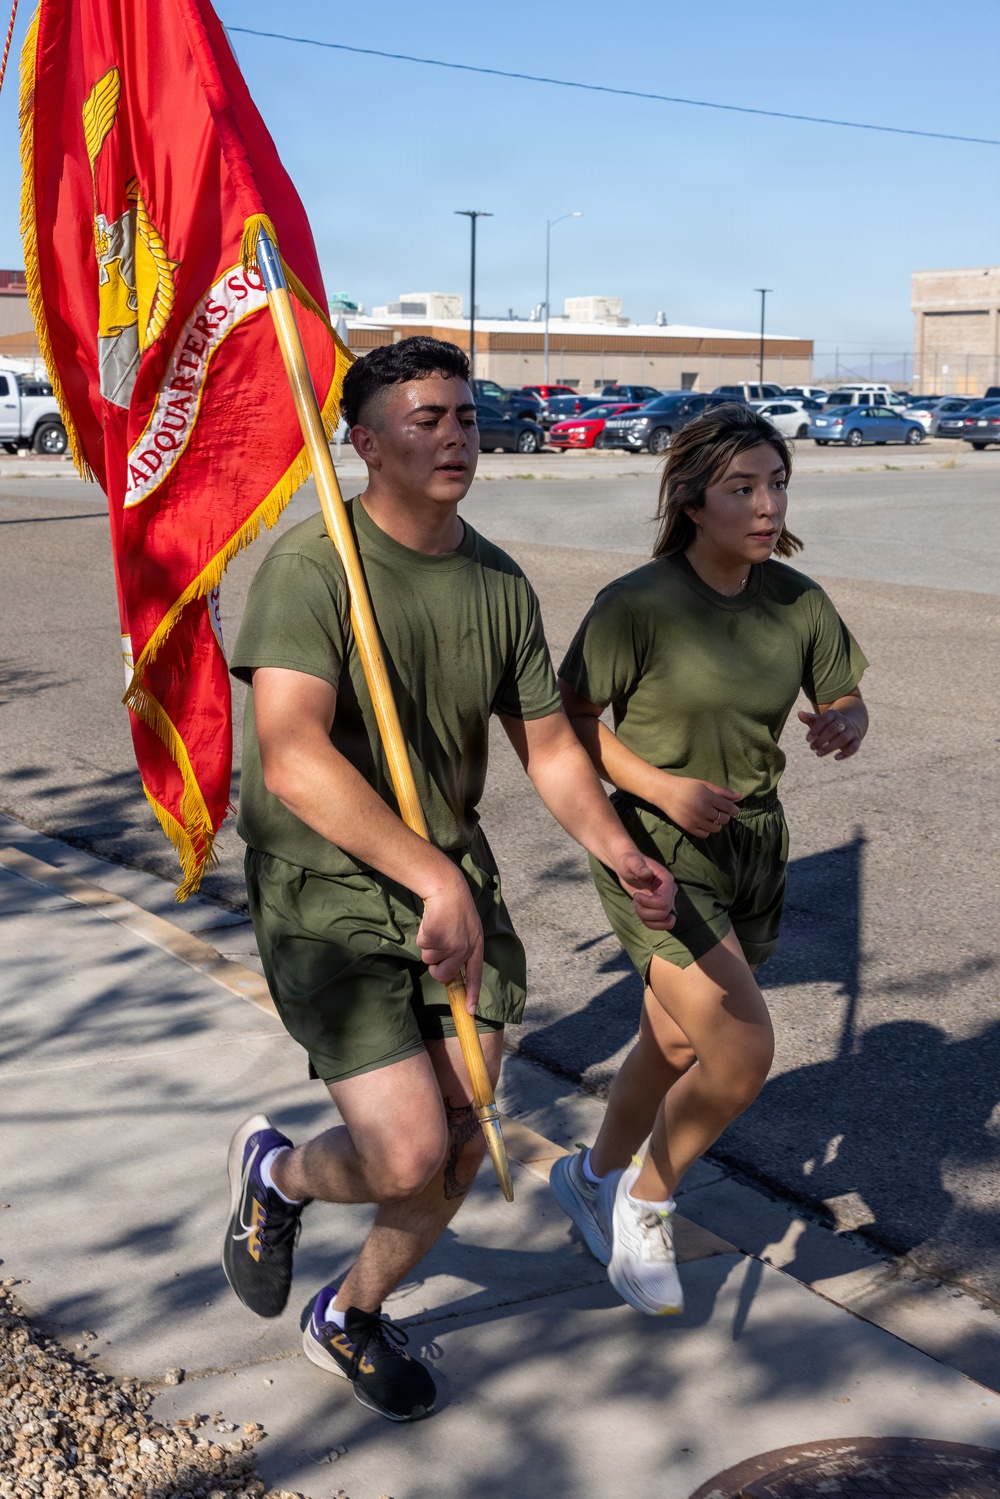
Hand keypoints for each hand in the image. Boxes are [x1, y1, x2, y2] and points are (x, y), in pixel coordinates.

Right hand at [417, 870, 484, 1013]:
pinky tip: (431, 923)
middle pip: (444, 975)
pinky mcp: (435, 939)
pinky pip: (422, 947)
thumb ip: (463, 949)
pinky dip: (423, 936)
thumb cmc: (455, 908)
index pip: (474, 976)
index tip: (469, 1011)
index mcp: (476, 946)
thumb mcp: (468, 929)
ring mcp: (450, 945)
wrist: (447, 889)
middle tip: (437, 948)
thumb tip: (449, 972)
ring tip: (437, 928)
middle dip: (436, 967)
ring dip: (429, 947)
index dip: (471, 994)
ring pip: (429, 960)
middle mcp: (464, 949)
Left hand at [615, 850, 676, 930]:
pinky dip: (652, 924)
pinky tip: (642, 914)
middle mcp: (671, 891)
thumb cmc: (629, 862)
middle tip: (635, 901)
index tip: (636, 896)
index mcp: (666, 880)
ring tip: (638, 906)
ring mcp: (668, 900)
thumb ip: (638, 866)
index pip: (664, 902)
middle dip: (645, 912)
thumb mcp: (631, 862)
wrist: (628, 866)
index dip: (648, 904)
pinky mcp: (663, 907)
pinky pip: (664, 923)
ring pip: (666, 921)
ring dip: (648, 919)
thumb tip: (647, 873)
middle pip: (664, 913)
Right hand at [658, 775, 741, 838]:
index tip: (734, 810)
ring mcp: (695, 820)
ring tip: (711, 817)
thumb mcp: (705, 785)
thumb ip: (723, 792)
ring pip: (716, 828)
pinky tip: (704, 823)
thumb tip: (740, 796)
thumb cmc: (686, 786)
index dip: (734, 810)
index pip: (728, 808)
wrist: (665, 793)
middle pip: (723, 819)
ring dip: (717, 824)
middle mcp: (703, 810)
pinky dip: (707, 830)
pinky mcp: (688, 828)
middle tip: (719, 811)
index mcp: (708, 797)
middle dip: (725, 816)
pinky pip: (705, 834)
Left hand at [798, 708, 861, 760]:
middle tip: (812, 748)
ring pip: (843, 738)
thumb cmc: (828, 725)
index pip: (824, 720)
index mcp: (833, 714)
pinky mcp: (857, 740)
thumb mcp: (819, 721)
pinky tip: (836, 758)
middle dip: (821, 740)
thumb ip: (809, 718)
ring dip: (830, 747)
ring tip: (818, 754)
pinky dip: (846, 753)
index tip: (807, 740)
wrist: (849, 726)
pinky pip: (854, 747)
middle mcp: (844, 721)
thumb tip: (799, 713)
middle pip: (833, 729)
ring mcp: (852, 730)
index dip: (815, 730)